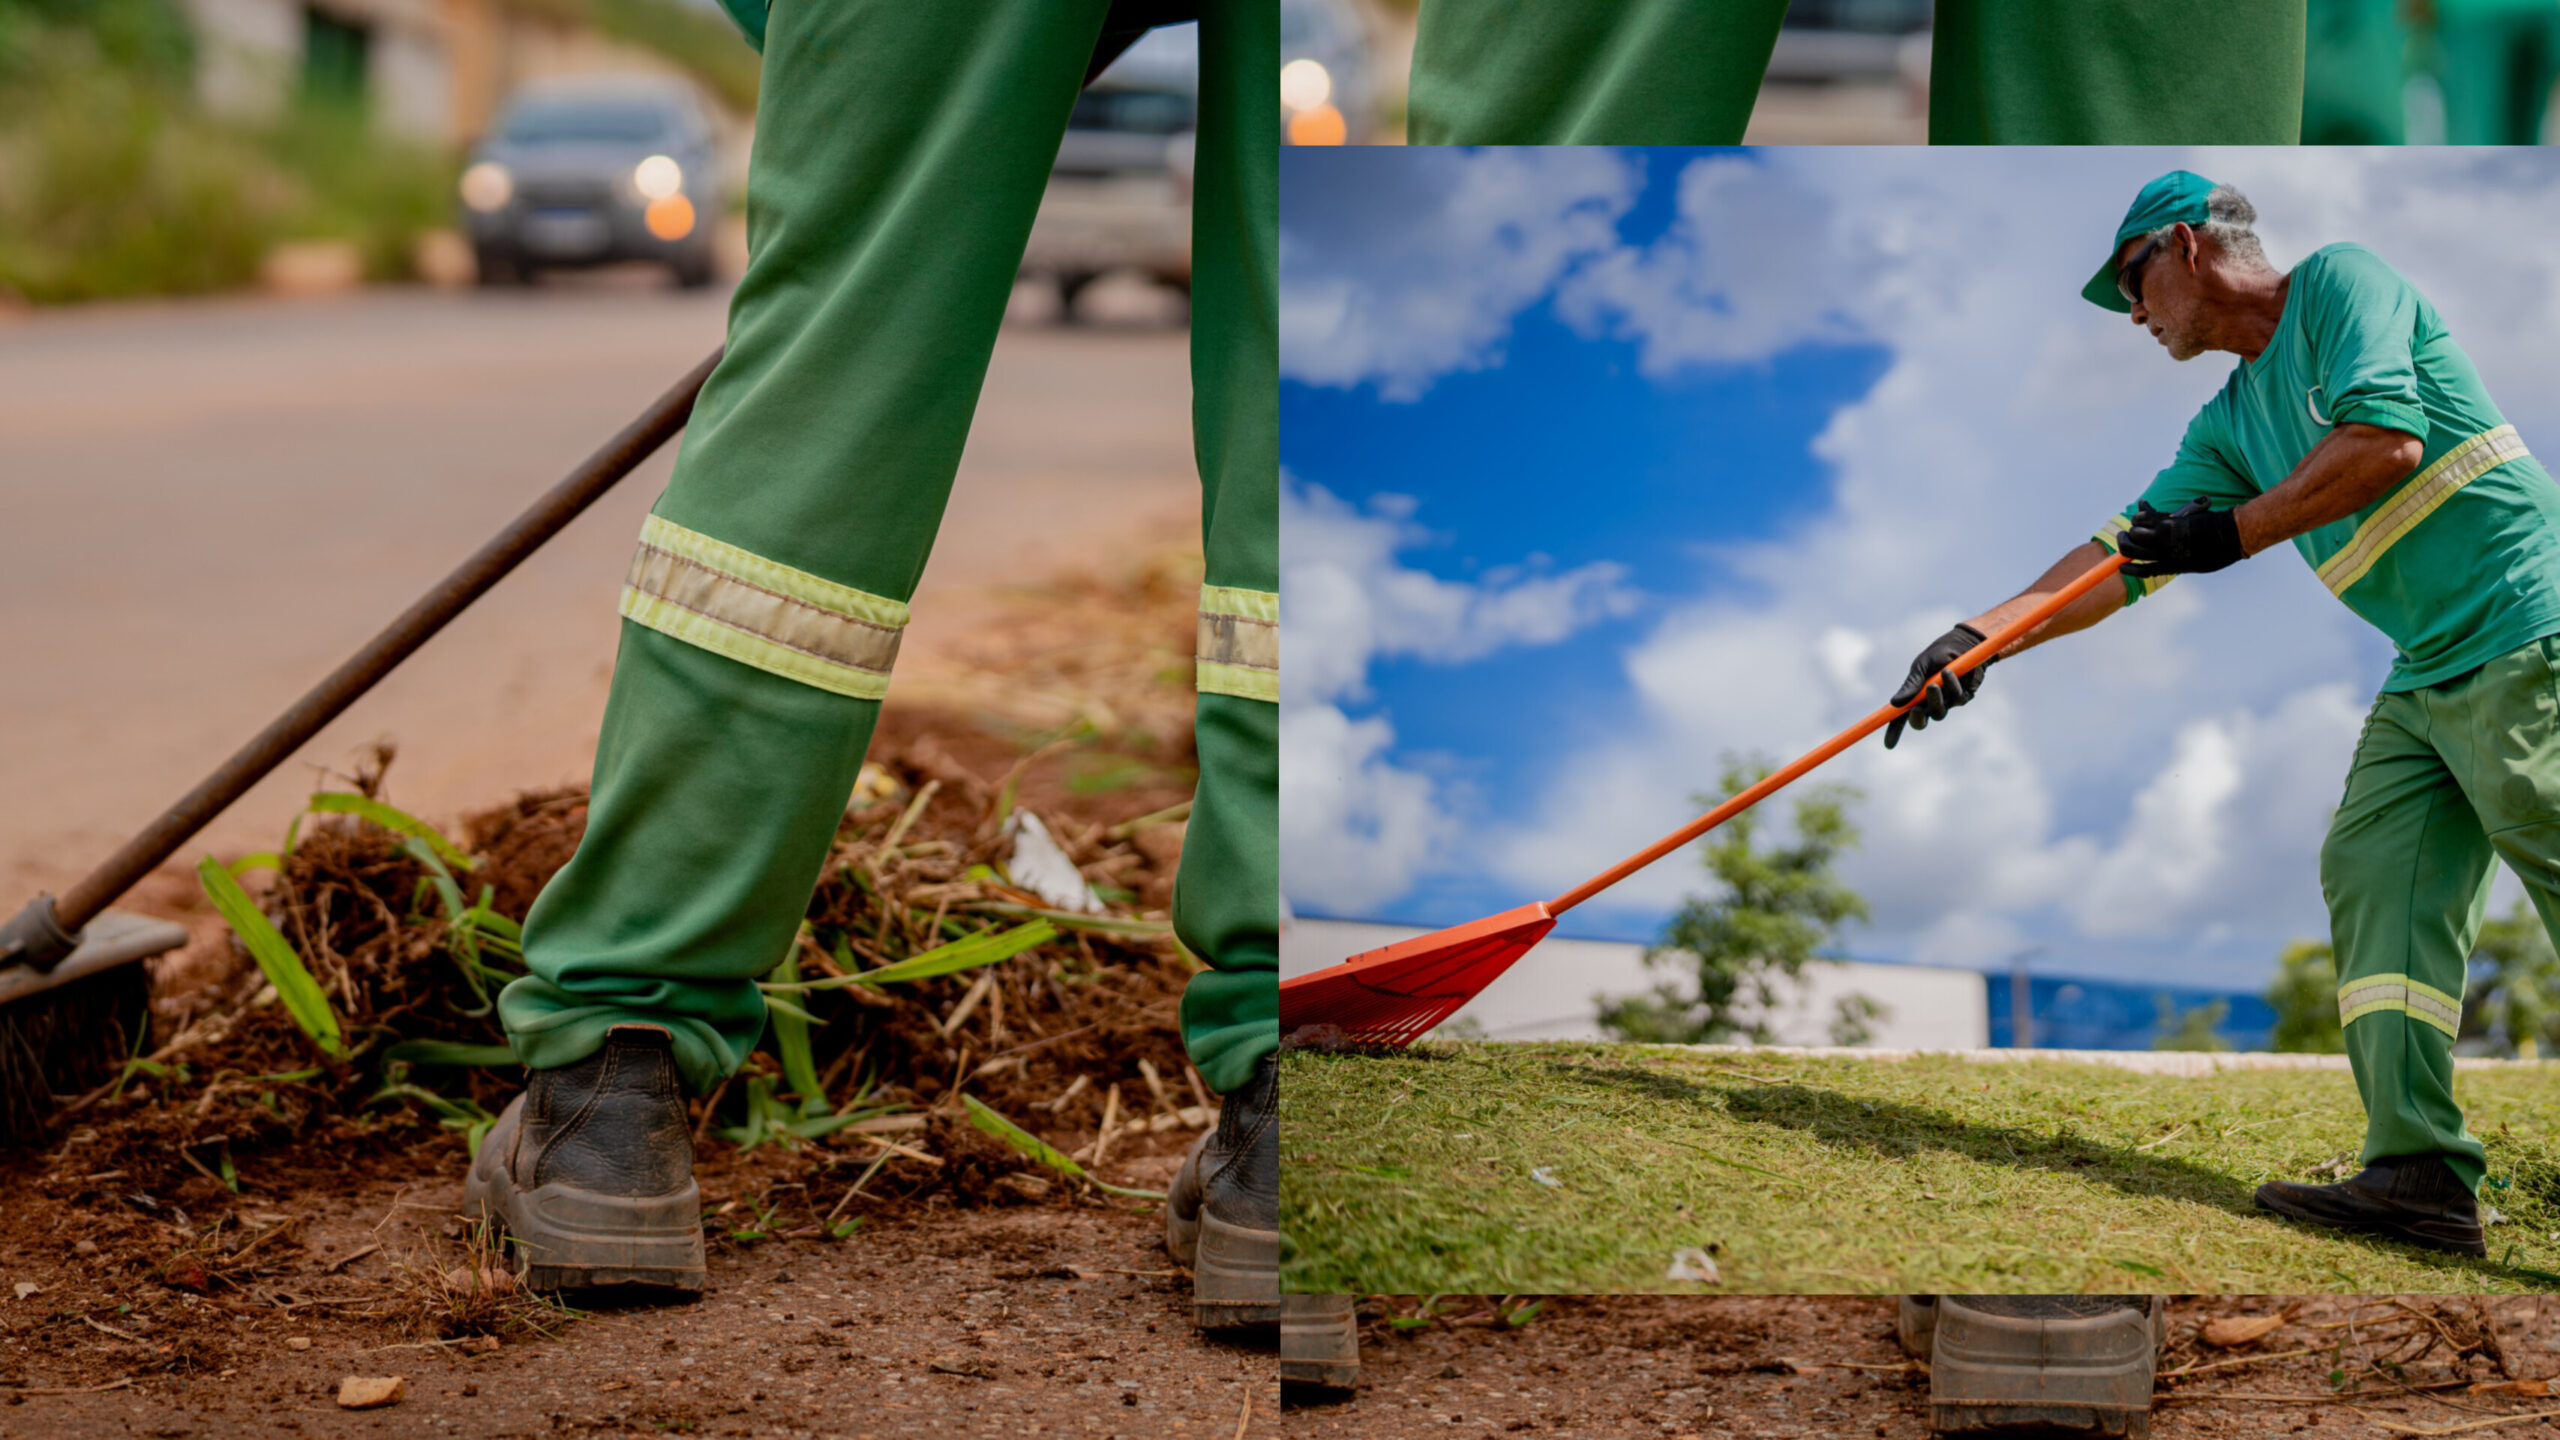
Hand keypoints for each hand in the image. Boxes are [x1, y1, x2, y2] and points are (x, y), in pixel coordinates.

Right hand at [1884, 623, 1990, 749]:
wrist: (1965, 643)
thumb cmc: (1939, 653)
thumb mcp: (1921, 666)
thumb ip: (1911, 684)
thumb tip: (1895, 703)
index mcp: (1914, 695)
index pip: (1901, 716)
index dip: (1894, 731)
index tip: (1889, 744)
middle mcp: (1929, 701)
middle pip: (1920, 721)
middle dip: (1917, 719)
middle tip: (1915, 710)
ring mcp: (1947, 700)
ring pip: (1939, 712)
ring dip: (1934, 700)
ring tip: (1934, 685)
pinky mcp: (1963, 696)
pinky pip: (1956, 698)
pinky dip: (1951, 686)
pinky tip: (1948, 672)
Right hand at [2117, 498, 2243, 576]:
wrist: (2231, 536)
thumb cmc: (2219, 551)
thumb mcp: (2195, 564)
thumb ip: (2178, 562)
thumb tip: (2170, 560)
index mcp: (2170, 566)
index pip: (2142, 571)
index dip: (2128, 568)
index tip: (2121, 565)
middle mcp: (2164, 553)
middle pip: (2131, 550)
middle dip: (2123, 542)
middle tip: (2123, 536)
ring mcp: (2165, 538)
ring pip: (2135, 532)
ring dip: (2134, 524)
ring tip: (2138, 520)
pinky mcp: (2168, 522)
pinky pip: (2146, 516)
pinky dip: (2143, 509)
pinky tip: (2144, 505)